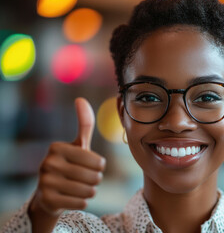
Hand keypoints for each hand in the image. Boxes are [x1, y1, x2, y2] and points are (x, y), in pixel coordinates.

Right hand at [30, 98, 105, 215]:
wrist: (50, 193)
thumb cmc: (70, 164)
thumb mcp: (78, 145)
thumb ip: (84, 124)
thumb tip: (80, 99)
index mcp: (57, 147)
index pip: (98, 162)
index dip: (100, 166)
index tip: (90, 165)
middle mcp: (48, 163)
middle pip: (94, 177)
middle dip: (95, 180)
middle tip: (86, 178)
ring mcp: (45, 182)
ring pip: (89, 190)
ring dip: (90, 191)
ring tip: (80, 187)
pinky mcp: (47, 200)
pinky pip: (82, 202)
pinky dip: (83, 201)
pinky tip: (74, 196)